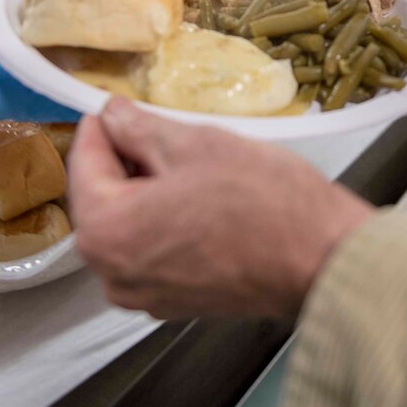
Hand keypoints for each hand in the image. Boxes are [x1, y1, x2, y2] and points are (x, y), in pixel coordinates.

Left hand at [69, 99, 372, 318]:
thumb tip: (112, 115)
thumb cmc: (261, 199)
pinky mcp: (176, 304)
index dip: (104, 125)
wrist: (322, 259)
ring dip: (147, 191)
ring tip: (188, 162)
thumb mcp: (194, 144)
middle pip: (102, 199)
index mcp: (105, 232)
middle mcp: (112, 274)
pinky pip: (153, 252)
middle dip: (126, 160)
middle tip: (162, 128)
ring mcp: (145, 296)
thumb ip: (139, 128)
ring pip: (129, 226)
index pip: (84, 162)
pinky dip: (166, 222)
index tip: (119, 103)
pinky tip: (202, 199)